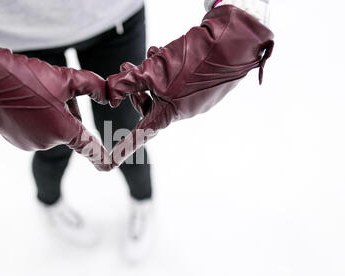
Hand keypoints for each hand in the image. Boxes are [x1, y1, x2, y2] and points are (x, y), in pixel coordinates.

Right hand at [0, 26, 112, 170]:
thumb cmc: (24, 77)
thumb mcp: (65, 77)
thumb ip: (94, 87)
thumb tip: (108, 97)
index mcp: (63, 131)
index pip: (89, 148)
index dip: (100, 156)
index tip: (107, 166)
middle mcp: (46, 143)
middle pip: (68, 127)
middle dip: (67, 110)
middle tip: (52, 90)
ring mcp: (27, 143)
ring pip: (50, 127)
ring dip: (49, 112)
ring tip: (32, 92)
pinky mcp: (12, 139)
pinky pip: (32, 128)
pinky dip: (33, 116)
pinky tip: (20, 99)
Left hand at [106, 5, 273, 168]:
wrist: (233, 43)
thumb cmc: (194, 61)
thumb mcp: (154, 71)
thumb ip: (129, 83)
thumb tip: (112, 95)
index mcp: (170, 114)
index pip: (141, 134)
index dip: (125, 146)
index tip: (111, 162)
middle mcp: (183, 110)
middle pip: (149, 106)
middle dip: (135, 87)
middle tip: (125, 66)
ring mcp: (194, 98)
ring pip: (162, 90)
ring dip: (150, 73)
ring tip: (150, 52)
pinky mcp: (201, 85)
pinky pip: (177, 83)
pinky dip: (166, 69)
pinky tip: (164, 51)